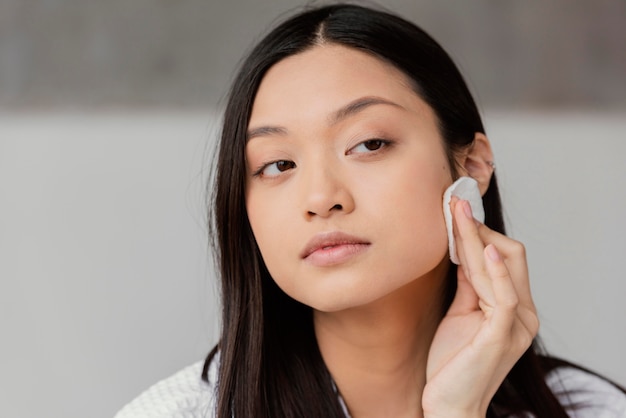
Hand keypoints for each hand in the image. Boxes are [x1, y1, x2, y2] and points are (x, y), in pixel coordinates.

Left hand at [422, 198, 538, 417]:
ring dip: (477, 238)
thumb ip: (469, 285)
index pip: (506, 257)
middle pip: (512, 255)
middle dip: (480, 228)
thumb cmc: (452, 361)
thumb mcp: (461, 313)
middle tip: (454, 204)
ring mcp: (515, 325)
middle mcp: (523, 314)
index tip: (456, 212)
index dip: (481, 233)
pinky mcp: (501, 336)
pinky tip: (483, 249)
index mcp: (515, 308)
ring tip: (456, 212)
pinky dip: (495, 270)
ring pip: (503, 267)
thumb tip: (464, 251)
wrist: (448, 404)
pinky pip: (504, 296)